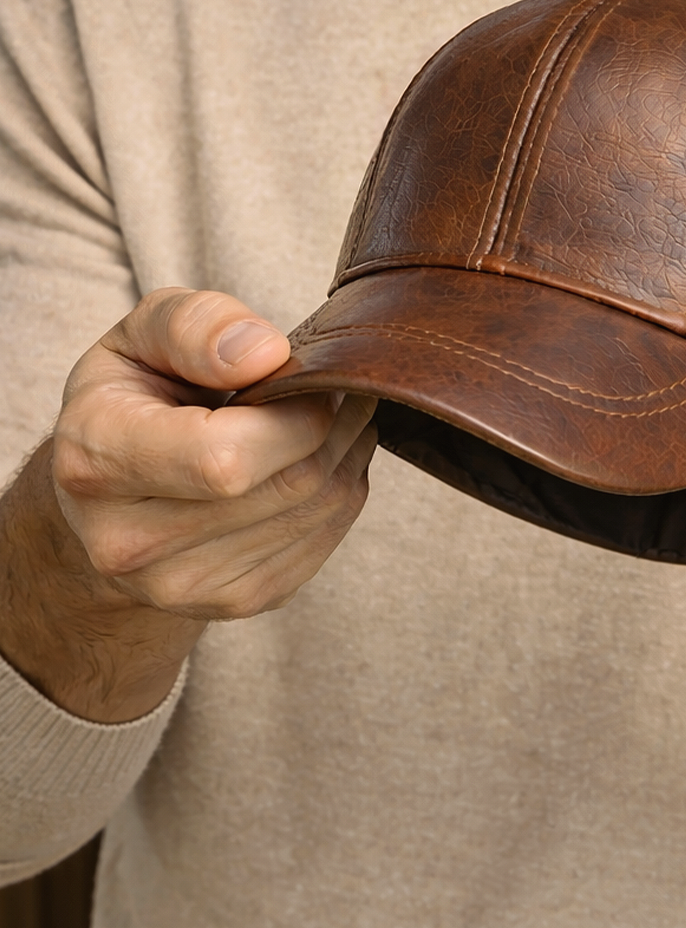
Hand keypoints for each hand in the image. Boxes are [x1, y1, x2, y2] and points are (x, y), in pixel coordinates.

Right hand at [0, 289, 375, 722]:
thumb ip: (195, 326)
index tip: (308, 375)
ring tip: (336, 413)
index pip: (224, 458)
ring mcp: (181, 585)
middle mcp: (128, 542)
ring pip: (315, 511)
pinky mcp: (232, 601)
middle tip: (339, 383)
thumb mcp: (142, 334)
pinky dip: (341, 490)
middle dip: (335, 424)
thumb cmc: (133, 396)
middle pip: (286, 484)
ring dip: (347, 453)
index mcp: (95, 460)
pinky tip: (320, 457)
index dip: (295, 414)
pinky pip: (323, 541)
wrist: (111, 493)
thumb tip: (265, 353)